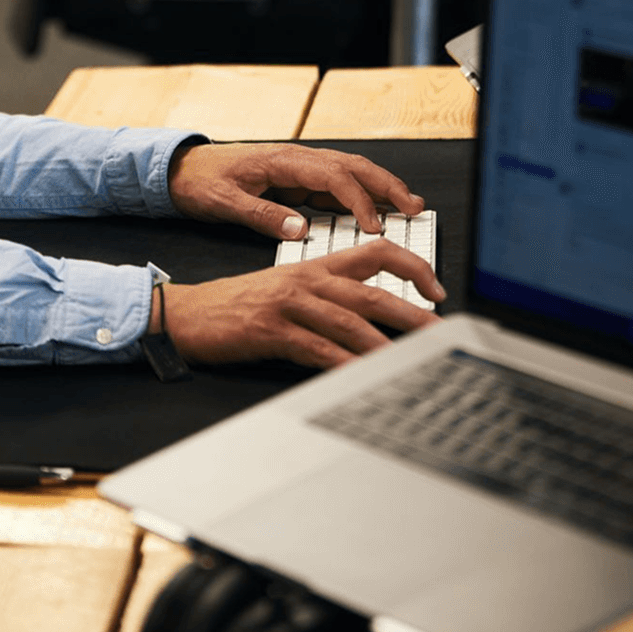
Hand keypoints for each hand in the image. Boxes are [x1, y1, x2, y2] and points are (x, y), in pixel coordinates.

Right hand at [159, 240, 443, 368]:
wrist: (189, 313)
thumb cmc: (239, 306)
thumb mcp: (288, 291)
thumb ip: (330, 299)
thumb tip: (378, 323)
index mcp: (315, 266)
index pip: (376, 252)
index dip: (413, 267)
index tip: (438, 290)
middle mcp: (307, 280)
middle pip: (372, 292)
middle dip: (415, 314)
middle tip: (444, 334)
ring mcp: (290, 305)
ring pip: (351, 322)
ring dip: (387, 345)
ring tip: (414, 362)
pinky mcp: (272, 330)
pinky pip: (318, 350)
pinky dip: (345, 366)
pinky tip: (364, 379)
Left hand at [168, 142, 421, 240]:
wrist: (180, 170)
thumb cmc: (200, 182)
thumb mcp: (225, 202)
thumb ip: (263, 215)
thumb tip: (300, 229)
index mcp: (282, 161)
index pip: (333, 176)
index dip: (358, 200)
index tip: (374, 226)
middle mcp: (296, 160)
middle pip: (353, 167)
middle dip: (387, 185)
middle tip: (414, 207)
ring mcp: (299, 170)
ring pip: (350, 174)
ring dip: (380, 188)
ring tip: (408, 206)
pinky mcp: (296, 182)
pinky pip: (336, 187)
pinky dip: (360, 198)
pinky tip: (374, 213)